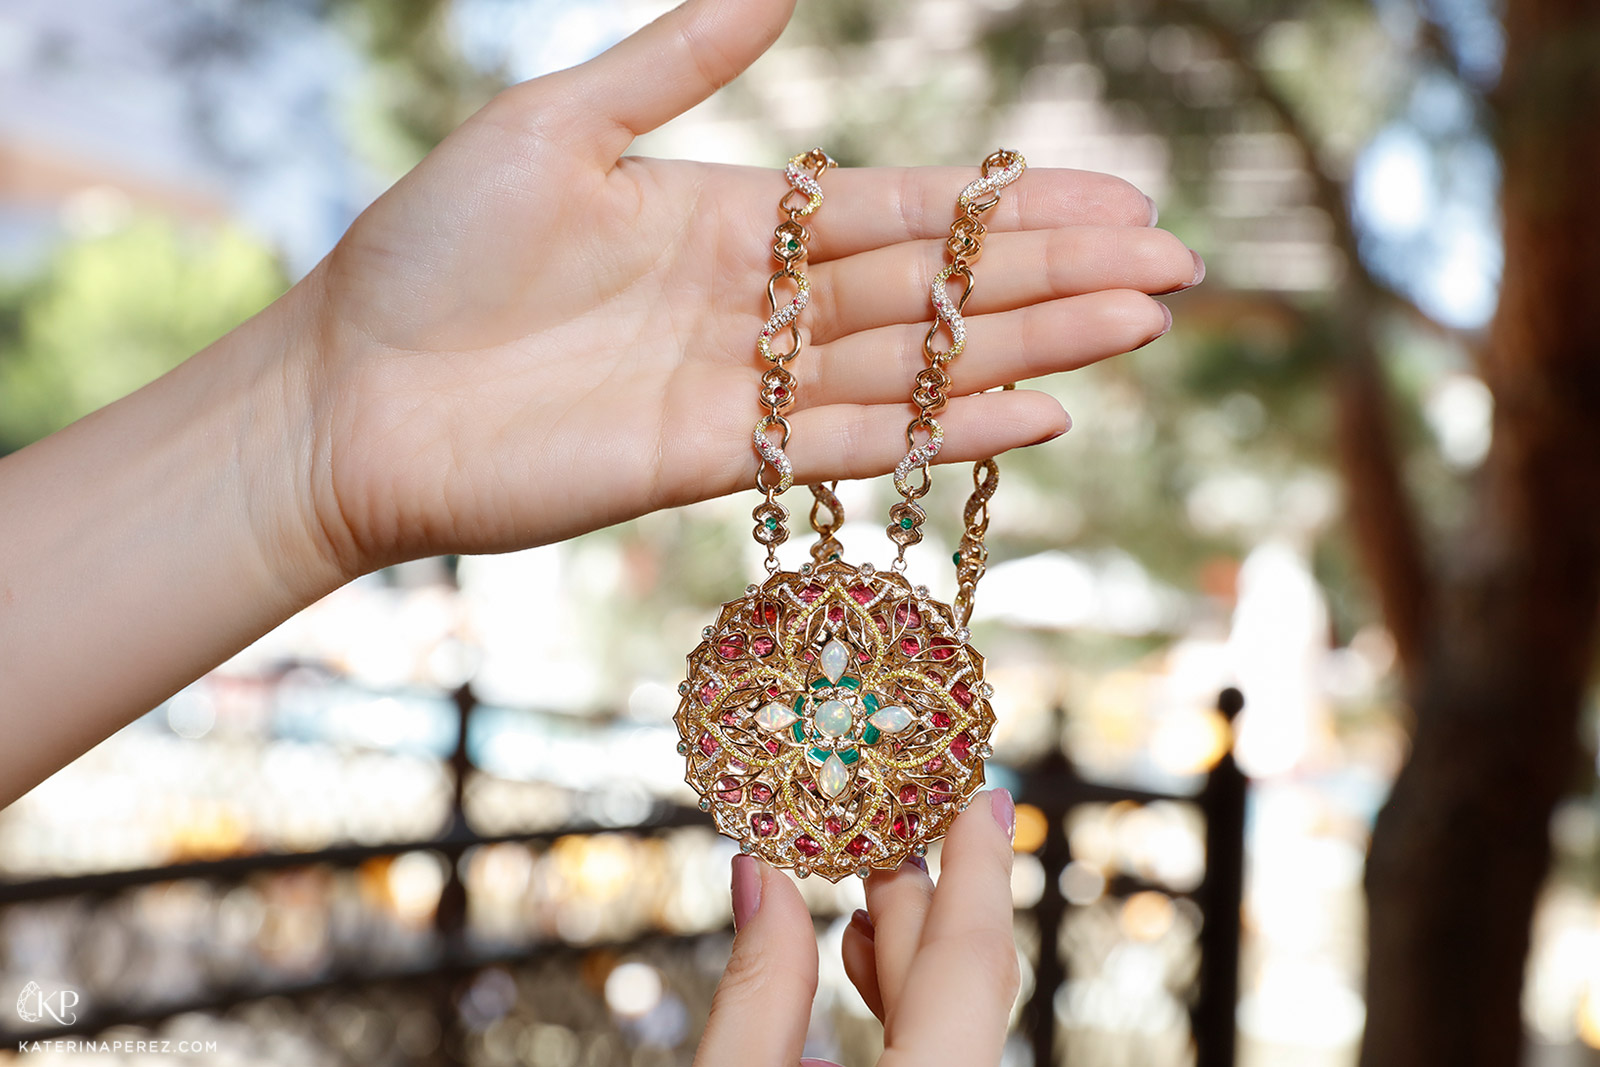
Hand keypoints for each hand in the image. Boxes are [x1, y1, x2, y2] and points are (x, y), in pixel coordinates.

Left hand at [283, 0, 1198, 577]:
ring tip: (1139, 330)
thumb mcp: (555, 125)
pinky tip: (1035, 415)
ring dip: (1026, 348)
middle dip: (1051, 274)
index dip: (1005, 204)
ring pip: (911, 363)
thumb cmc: (429, 247)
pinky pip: (845, 444)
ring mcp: (737, 386)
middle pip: (931, 286)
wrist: (348, 390)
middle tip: (1174, 266)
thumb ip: (674, 64)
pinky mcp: (707, 464)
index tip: (1113, 196)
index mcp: (728, 213)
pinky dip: (939, 431)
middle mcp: (753, 302)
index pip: (897, 208)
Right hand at [694, 790, 1019, 1065]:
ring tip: (860, 879)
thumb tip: (760, 875)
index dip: (980, 869)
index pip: (969, 959)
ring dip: (902, 944)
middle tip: (884, 818)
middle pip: (959, 981)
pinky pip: (937, 1049)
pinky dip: (897, 998)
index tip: (985, 799)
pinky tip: (853, 952)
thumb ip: (758, 987)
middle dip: (920, 894)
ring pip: (950, 1016)